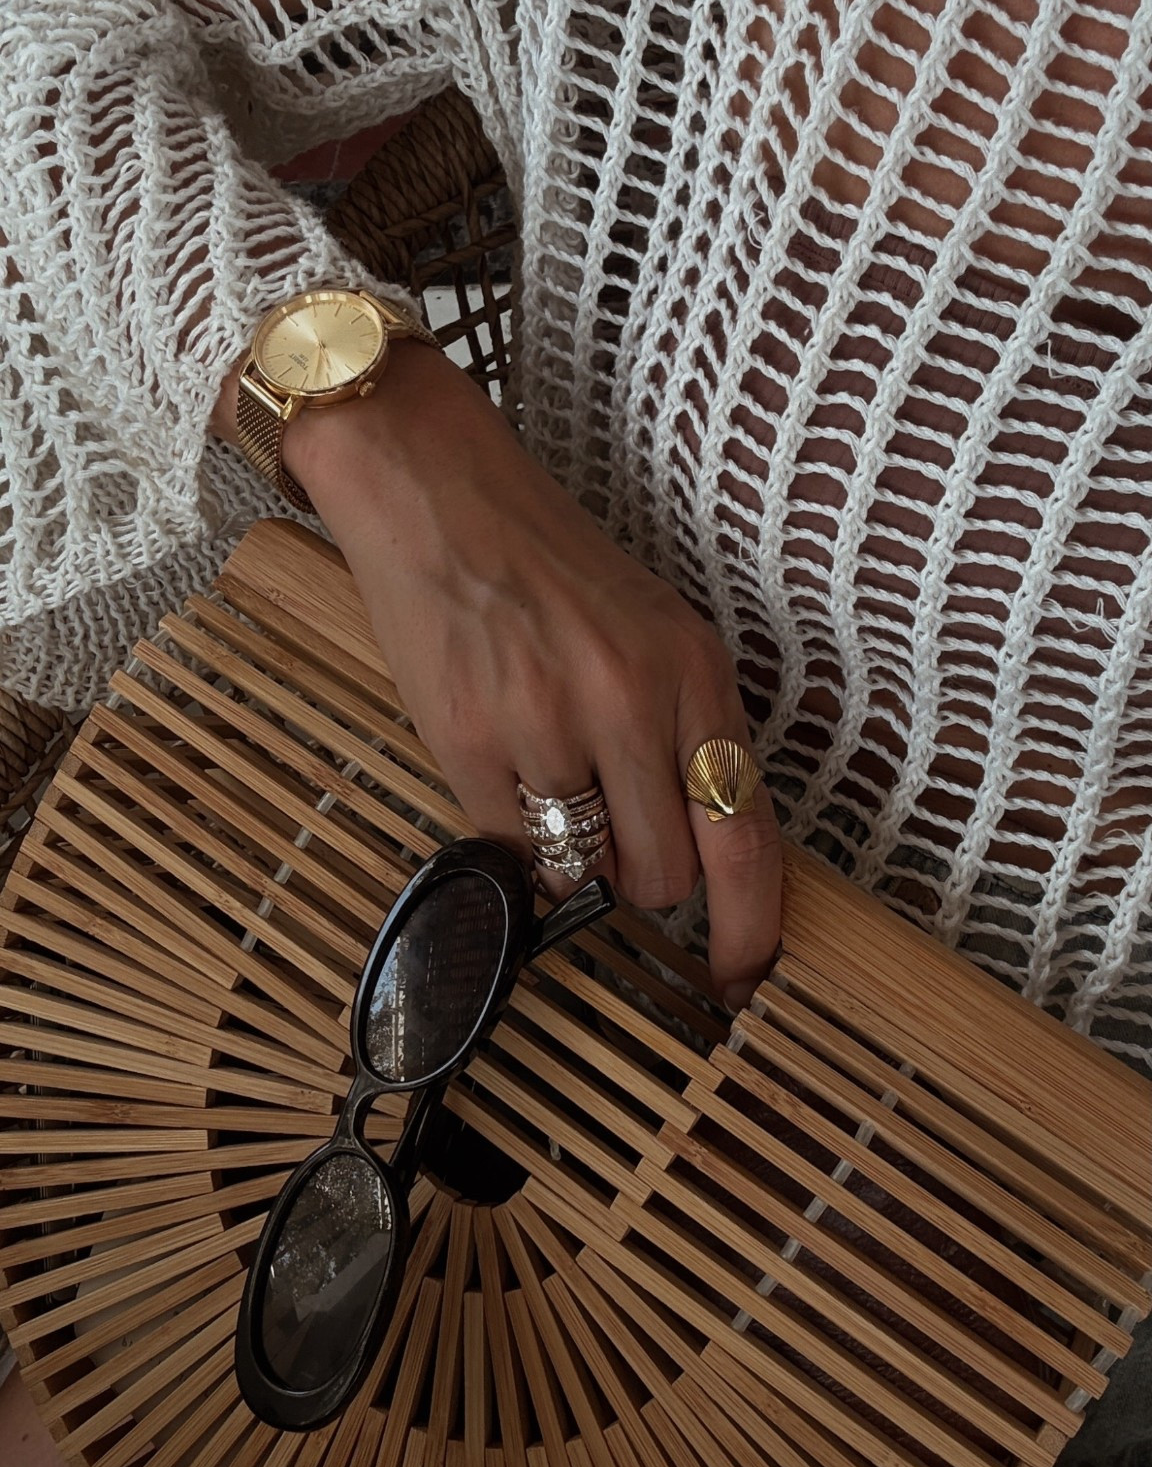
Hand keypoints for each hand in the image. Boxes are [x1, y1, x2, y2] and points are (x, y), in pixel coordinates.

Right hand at [273, 343, 780, 1007]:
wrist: (433, 491)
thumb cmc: (544, 560)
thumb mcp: (650, 625)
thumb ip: (684, 727)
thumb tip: (702, 846)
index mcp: (692, 667)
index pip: (747, 833)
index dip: (754, 926)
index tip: (745, 975)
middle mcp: (630, 699)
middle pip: (666, 872)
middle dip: (643, 874)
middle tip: (612, 827)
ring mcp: (545, 723)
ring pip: (586, 869)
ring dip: (576, 852)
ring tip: (547, 774)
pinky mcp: (467, 742)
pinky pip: (510, 846)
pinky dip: (512, 831)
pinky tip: (499, 761)